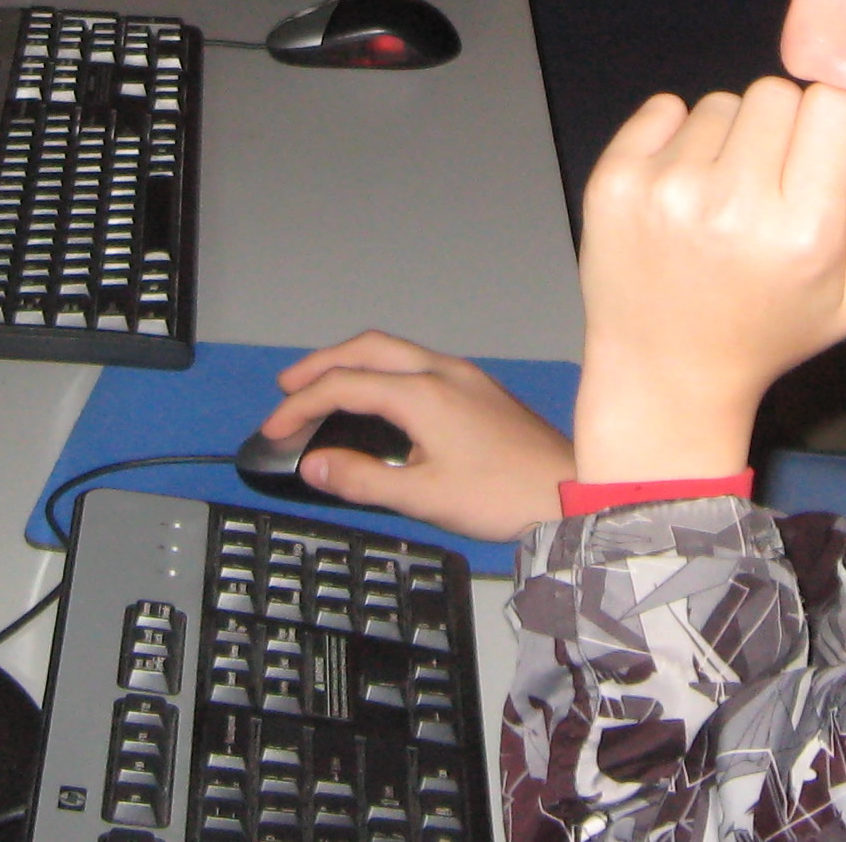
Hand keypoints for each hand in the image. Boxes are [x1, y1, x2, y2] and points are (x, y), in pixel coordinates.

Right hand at [263, 331, 575, 540]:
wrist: (570, 491)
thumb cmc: (505, 495)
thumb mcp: (423, 497)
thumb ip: (363, 479)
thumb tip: (314, 465)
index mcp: (424, 394)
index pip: (344, 386)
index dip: (301, 406)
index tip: (275, 429)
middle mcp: (443, 373)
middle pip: (367, 348)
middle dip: (321, 364)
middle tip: (288, 389)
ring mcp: (464, 377)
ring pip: (395, 352)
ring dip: (353, 364)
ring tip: (324, 390)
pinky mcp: (478, 389)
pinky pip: (417, 364)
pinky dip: (382, 372)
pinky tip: (378, 400)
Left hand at [571, 80, 845, 482]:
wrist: (667, 374)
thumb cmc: (773, 330)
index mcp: (802, 230)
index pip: (831, 104)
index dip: (829, 126)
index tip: (816, 162)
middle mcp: (732, 202)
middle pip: (775, 93)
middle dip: (780, 128)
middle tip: (767, 183)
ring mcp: (666, 188)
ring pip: (720, 103)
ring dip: (727, 139)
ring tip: (721, 197)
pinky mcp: (614, 179)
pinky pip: (662, 107)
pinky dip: (675, 134)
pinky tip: (679, 188)